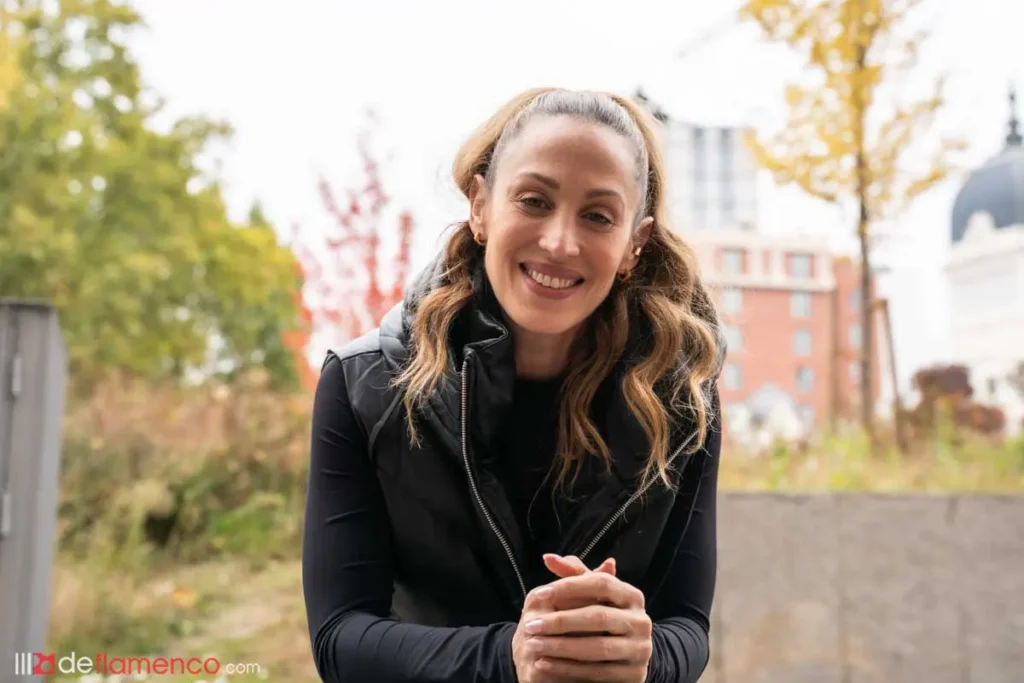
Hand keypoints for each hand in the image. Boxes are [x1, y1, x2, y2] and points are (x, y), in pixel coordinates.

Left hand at [523, 570, 652, 681]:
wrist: (623, 659)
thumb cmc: (600, 619)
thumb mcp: (591, 596)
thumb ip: (573, 575)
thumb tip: (548, 558)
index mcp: (632, 596)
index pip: (601, 583)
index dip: (569, 586)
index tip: (538, 594)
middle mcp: (642, 621)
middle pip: (598, 617)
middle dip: (560, 621)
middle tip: (530, 625)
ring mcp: (641, 650)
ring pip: (597, 647)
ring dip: (560, 647)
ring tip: (533, 644)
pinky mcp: (634, 676)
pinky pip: (597, 672)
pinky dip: (568, 668)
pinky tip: (545, 663)